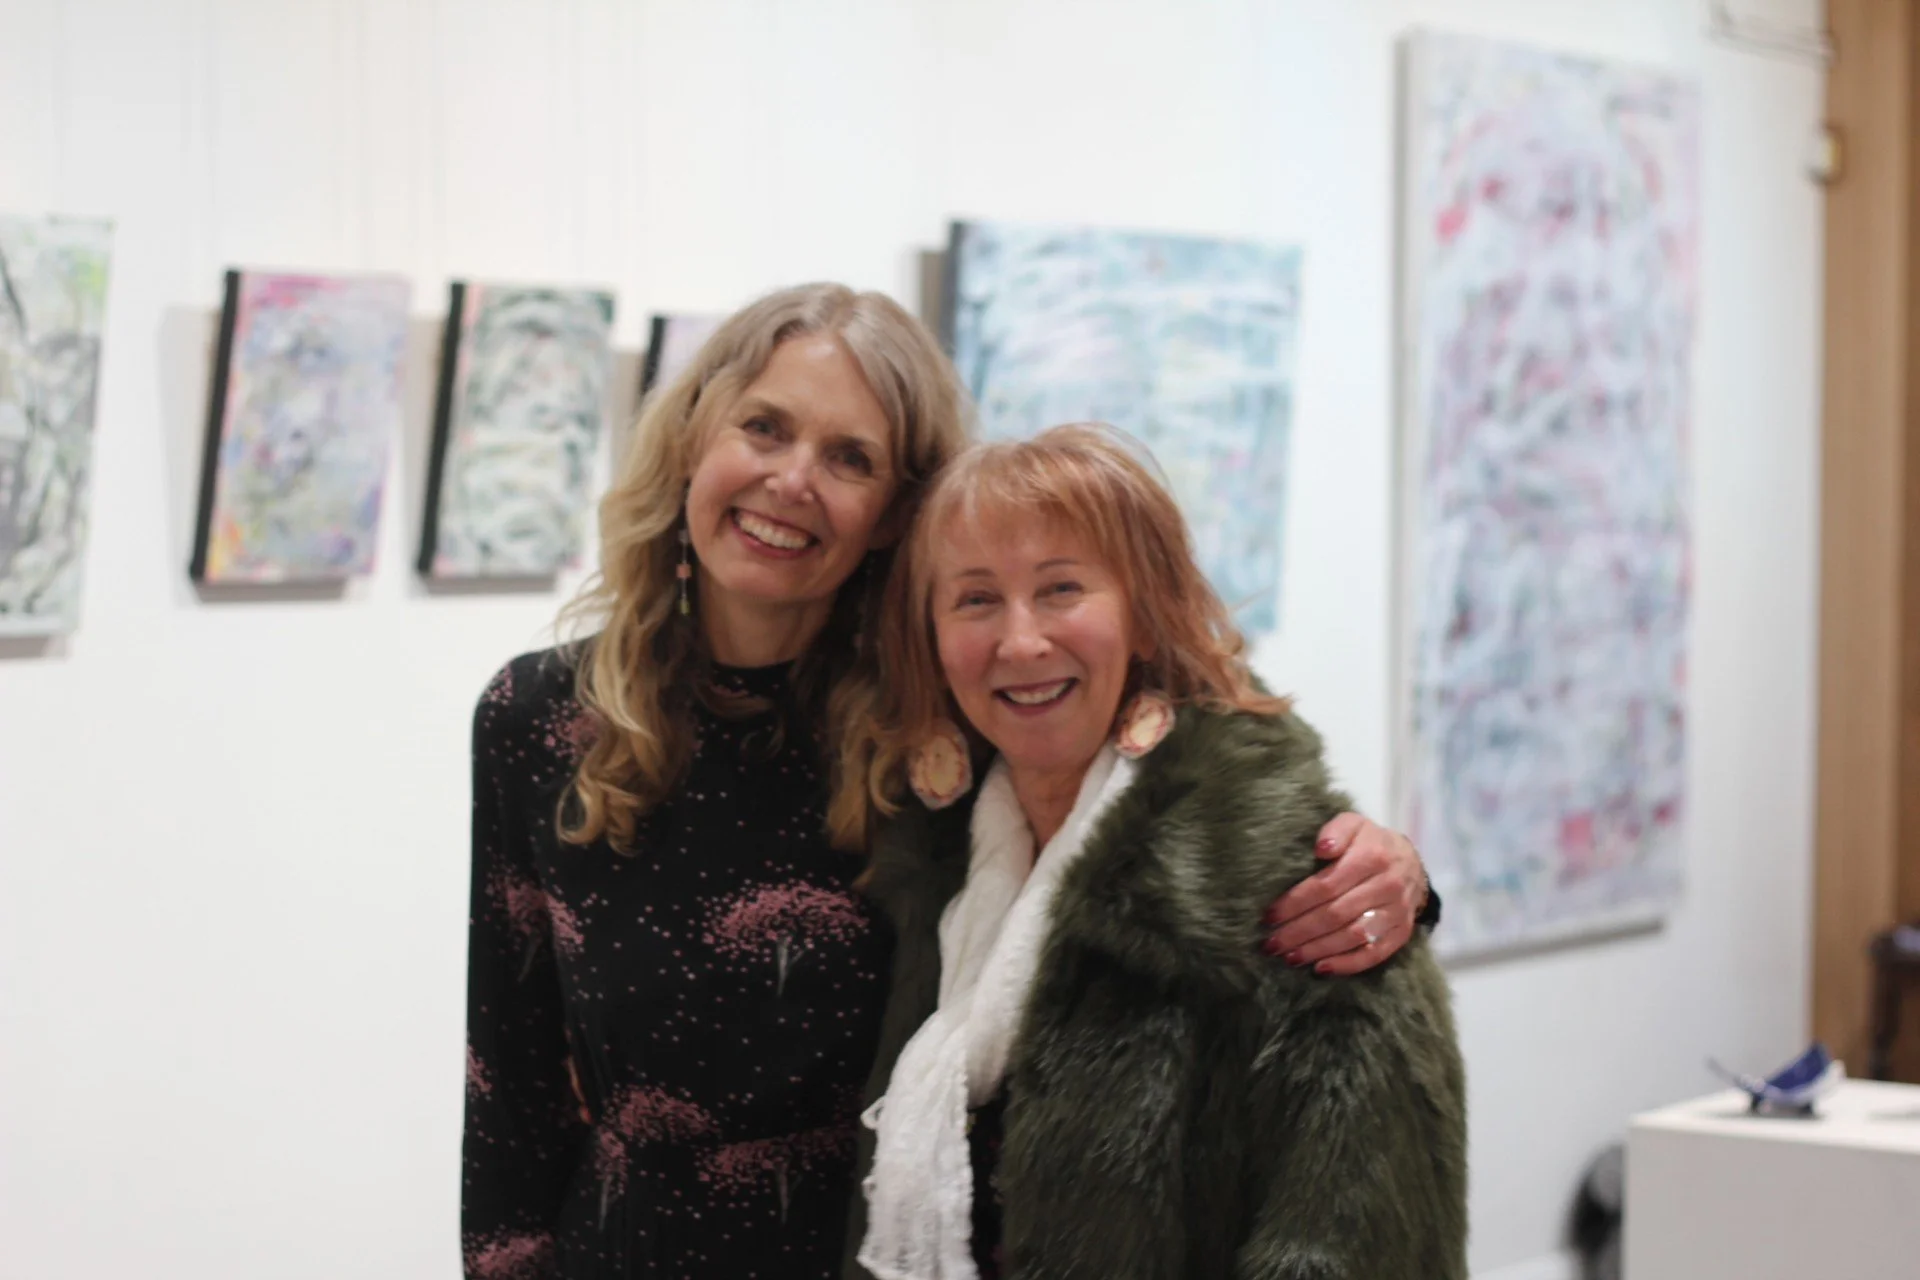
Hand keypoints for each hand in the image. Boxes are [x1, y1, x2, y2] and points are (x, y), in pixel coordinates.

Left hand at [1262, 812, 1427, 974]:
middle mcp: (1387, 885)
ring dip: (1318, 950)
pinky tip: (1321, 968)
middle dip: (1299, 932)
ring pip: (1353, 936)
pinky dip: (1347, 964)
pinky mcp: (1402, 932)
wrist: (1410, 861)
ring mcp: (1397, 911)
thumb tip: (1322, 847)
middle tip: (1271, 944)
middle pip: (1336, 914)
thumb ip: (1336, 830)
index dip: (1295, 903)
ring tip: (1289, 958)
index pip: (1326, 885)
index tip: (1269, 916)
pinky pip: (1375, 954)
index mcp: (1371, 856)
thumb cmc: (1369, 843)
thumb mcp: (1353, 824)